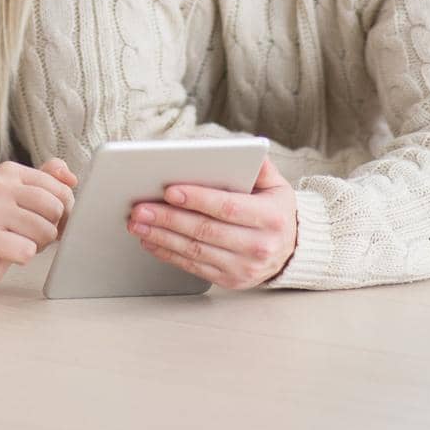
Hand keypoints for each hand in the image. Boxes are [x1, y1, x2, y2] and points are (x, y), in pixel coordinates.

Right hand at [0, 159, 76, 293]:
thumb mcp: (22, 196)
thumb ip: (48, 180)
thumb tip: (71, 178)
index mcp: (8, 171)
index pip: (60, 189)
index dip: (63, 211)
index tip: (46, 219)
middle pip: (54, 208)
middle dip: (51, 228)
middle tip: (31, 234)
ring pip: (44, 231)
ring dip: (38, 245)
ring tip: (18, 242)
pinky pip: (27, 251)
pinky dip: (23, 257)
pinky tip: (8, 253)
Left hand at [128, 157, 296, 289]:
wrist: (292, 251)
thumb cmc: (275, 211)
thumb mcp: (276, 185)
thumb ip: (257, 166)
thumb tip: (237, 148)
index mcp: (271, 218)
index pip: (228, 207)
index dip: (197, 199)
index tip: (169, 191)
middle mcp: (259, 246)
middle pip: (205, 230)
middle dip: (168, 218)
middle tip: (140, 208)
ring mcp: (245, 268)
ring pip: (195, 251)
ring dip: (161, 236)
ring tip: (137, 223)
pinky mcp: (231, 281)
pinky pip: (193, 267)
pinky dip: (168, 253)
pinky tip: (150, 240)